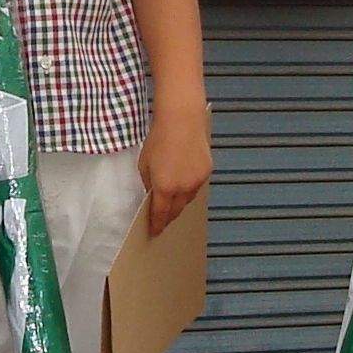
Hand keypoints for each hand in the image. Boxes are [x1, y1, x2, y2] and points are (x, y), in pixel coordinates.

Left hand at [139, 99, 211, 236]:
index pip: (161, 214)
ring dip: (179, 203)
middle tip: (162, 220)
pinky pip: (196, 187)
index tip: (154, 232)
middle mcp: (183, 188)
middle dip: (168, 217)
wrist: (182, 120)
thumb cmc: (158, 139)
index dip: (157, 225)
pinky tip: (183, 183)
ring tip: (172, 202)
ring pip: (188, 200)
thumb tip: (153, 194)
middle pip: (176, 210)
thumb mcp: (144, 163)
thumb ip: (149, 183)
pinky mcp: (207, 171)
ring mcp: (197, 181)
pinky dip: (188, 189)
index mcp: (165, 188)